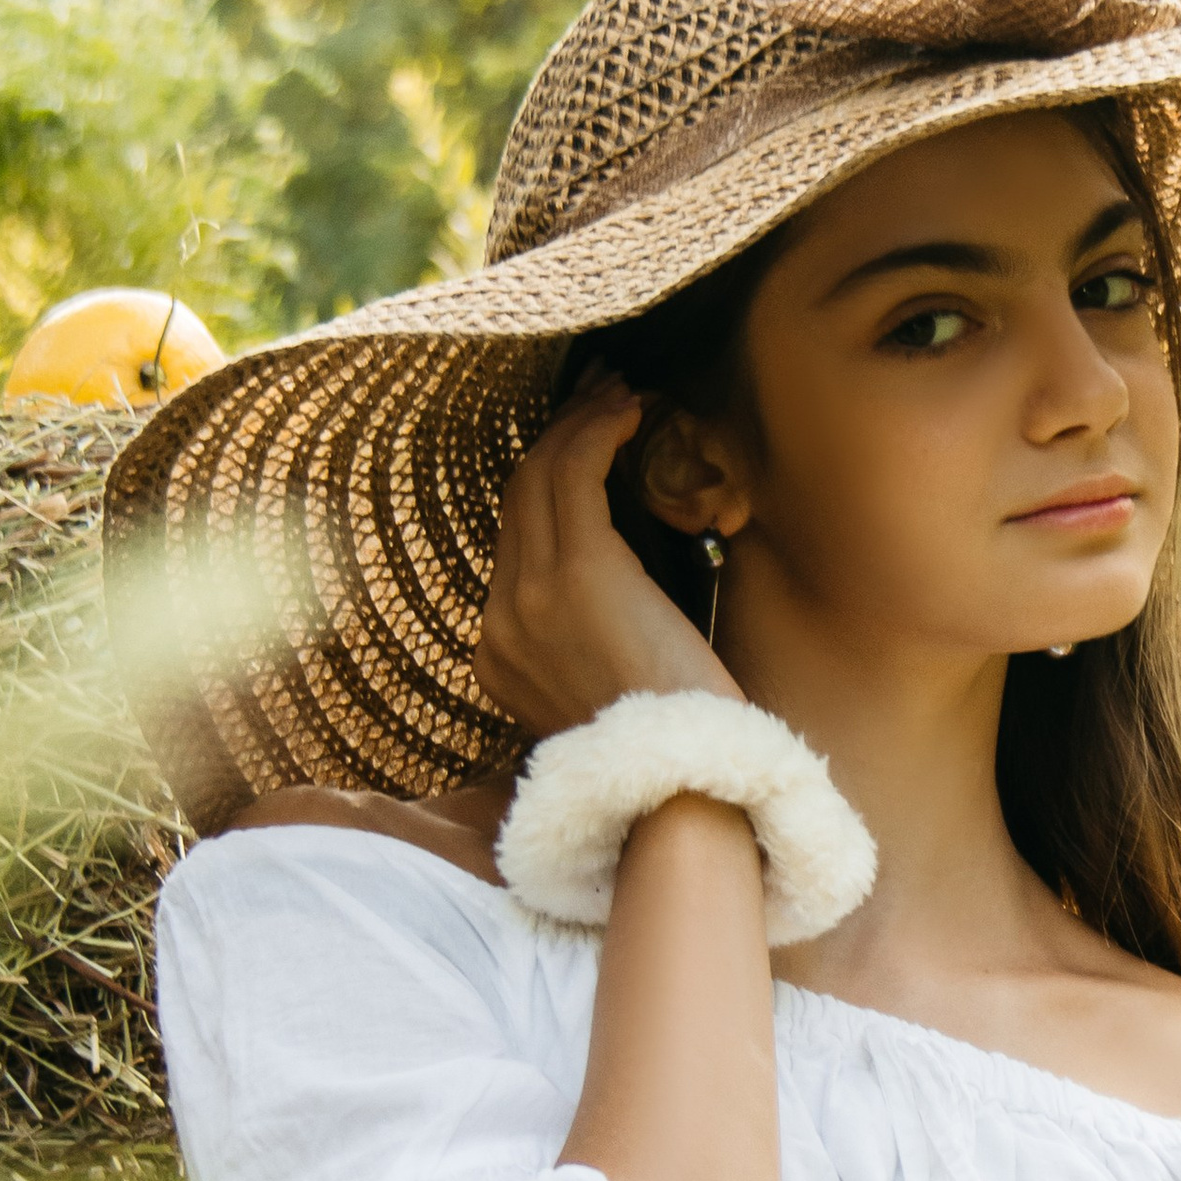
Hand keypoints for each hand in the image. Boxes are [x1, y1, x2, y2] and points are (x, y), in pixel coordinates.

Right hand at [473, 377, 739, 736]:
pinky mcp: (577, 574)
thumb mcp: (613, 694)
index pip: (513, 542)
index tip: (583, 442)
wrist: (681, 788)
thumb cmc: (672, 748)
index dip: (545, 481)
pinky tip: (633, 410)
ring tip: (620, 393)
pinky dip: (599, 430)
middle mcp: (499, 623)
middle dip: (557, 437)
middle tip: (602, 396)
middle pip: (517, 499)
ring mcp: (528, 597)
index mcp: (499, 656)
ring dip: (580, 423)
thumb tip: (622, 594)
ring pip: (539, 476)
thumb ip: (592, 644)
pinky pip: (574, 473)